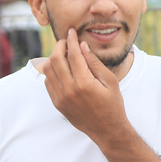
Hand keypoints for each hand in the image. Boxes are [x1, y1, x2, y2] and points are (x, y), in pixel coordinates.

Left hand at [39, 28, 127, 142]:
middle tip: (66, 42)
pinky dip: (52, 72)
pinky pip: (48, 82)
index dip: (71, 40)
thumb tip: (82, 46)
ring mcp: (61, 98)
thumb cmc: (112, 104)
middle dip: (60, 46)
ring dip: (54, 58)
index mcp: (84, 83)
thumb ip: (94, 63)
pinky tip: (62, 69)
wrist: (107, 129)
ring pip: (48, 70)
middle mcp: (69, 90)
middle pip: (56, 59)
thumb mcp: (110, 81)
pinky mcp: (57, 103)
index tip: (71, 32)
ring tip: (64, 55)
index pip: (73, 54)